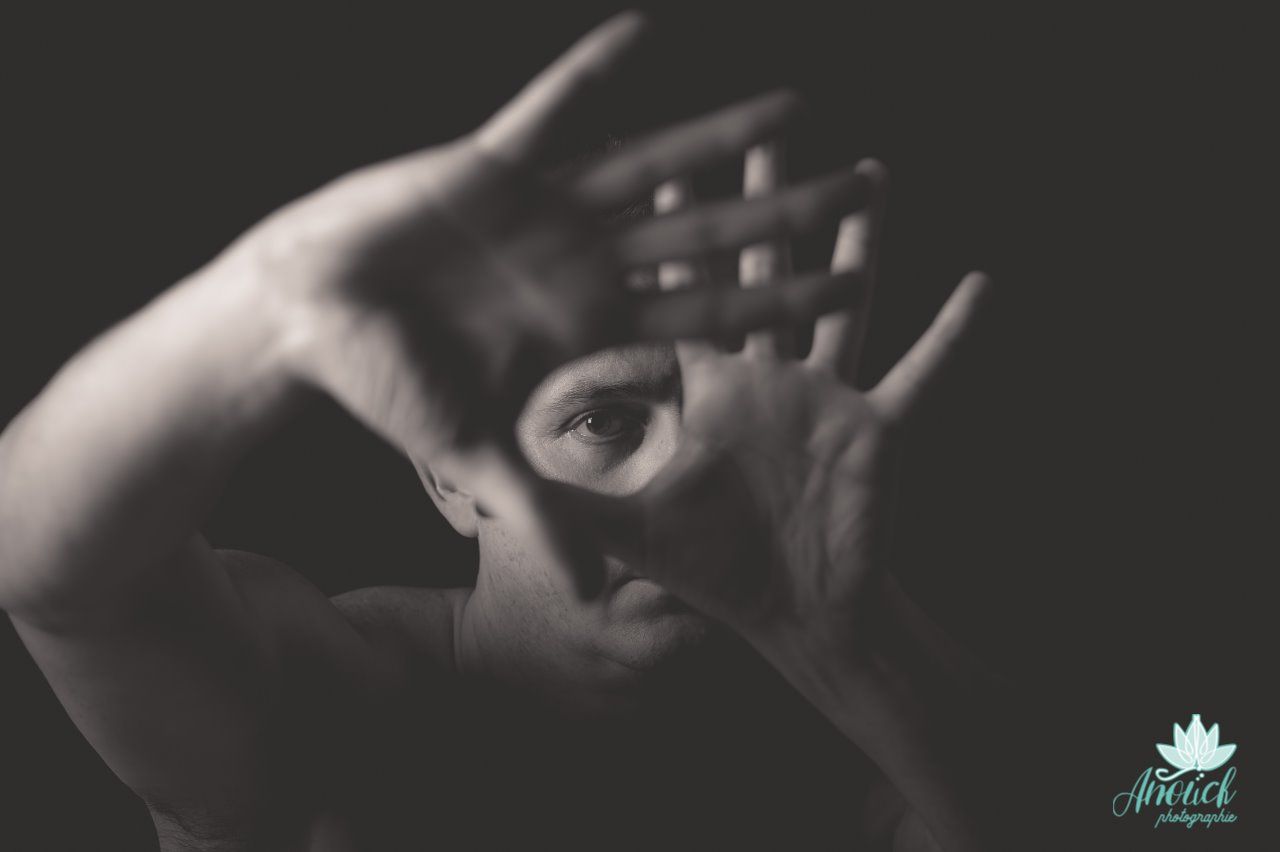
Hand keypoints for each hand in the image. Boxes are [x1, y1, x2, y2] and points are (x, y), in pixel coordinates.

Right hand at [207, 13, 869, 577]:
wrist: (303, 317)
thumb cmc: (380, 386)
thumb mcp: (467, 453)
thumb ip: (534, 510)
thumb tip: (583, 590)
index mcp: (589, 329)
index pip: (709, 312)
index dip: (782, 299)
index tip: (854, 283)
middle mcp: (582, 265)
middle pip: (710, 235)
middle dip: (788, 210)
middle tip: (869, 184)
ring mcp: (544, 212)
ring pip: (652, 166)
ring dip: (717, 138)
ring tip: (793, 107)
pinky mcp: (491, 163)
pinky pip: (552, 108)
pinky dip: (593, 73)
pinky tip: (646, 33)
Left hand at [573, 144, 993, 849]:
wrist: (793, 612)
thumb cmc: (709, 569)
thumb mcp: (623, 522)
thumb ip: (559, 485)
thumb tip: (492, 444)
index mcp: (701, 391)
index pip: (676, 293)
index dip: (664, 232)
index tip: (649, 164)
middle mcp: (761, 379)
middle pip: (757, 272)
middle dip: (757, 203)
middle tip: (756, 132)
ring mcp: (822, 397)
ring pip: (843, 299)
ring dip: (858, 240)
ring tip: (871, 170)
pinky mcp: (876, 427)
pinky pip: (924, 374)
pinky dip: (955, 338)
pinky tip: (983, 285)